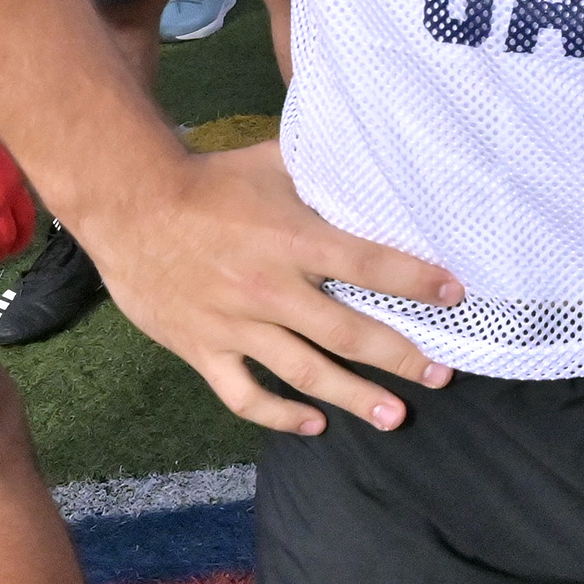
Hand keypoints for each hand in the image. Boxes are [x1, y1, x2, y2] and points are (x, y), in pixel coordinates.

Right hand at [79, 138, 462, 435]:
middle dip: (400, 358)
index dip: (416, 281)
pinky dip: (280, 415)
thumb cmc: (208, 181)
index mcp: (292, 240)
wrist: (128, 205)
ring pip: (305, 373)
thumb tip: (374, 159)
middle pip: (347, 333)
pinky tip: (313, 424)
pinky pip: (245, 395)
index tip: (455, 295)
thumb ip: (323, 171)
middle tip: (440, 376)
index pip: (370, 264)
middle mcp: (269, 289)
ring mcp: (235, 325)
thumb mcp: (273, 163)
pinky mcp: (202, 348)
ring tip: (394, 416)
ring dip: (353, 398)